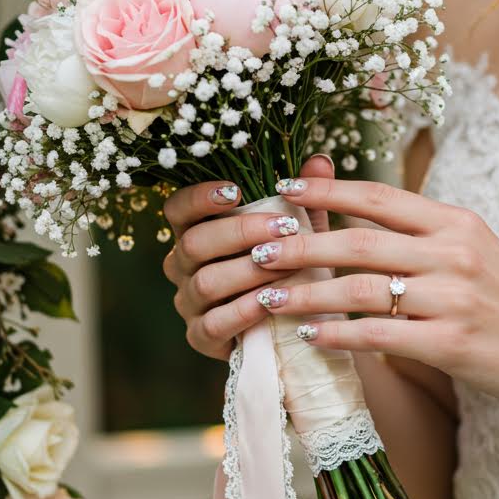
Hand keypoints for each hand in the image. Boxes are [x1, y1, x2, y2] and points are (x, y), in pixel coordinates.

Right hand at [162, 154, 333, 360]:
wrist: (297, 325)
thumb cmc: (291, 268)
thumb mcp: (300, 231)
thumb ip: (306, 198)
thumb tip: (320, 161)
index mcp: (196, 231)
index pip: (178, 208)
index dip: (200, 197)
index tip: (236, 190)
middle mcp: (183, 265)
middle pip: (193, 243)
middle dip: (241, 232)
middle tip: (286, 227)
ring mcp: (189, 303)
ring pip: (206, 282)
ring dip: (249, 271)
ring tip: (290, 264)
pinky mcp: (201, 338)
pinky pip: (214, 324)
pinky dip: (243, 311)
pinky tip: (271, 301)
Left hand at [248, 176, 498, 411]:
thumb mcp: (471, 251)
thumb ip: (419, 235)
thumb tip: (350, 222)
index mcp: (455, 222)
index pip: (378, 196)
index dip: (326, 191)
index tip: (283, 190)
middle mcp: (454, 253)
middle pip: (358, 242)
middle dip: (299, 245)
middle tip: (257, 251)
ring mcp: (453, 298)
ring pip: (360, 289)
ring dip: (306, 294)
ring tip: (269, 299)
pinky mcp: (451, 344)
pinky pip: (379, 335)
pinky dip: (338, 335)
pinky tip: (310, 337)